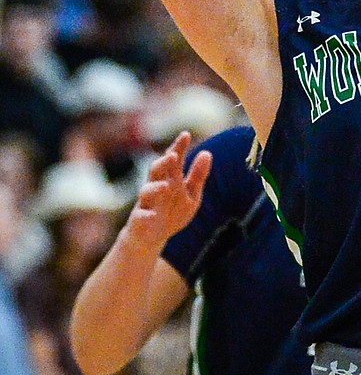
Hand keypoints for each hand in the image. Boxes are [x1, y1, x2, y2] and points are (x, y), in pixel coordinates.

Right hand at [122, 132, 210, 254]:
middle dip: (163, 163)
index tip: (186, 134)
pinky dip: (144, 216)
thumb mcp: (190, 195)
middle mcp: (155, 188)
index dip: (178, 147)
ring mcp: (145, 204)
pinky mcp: (138, 221)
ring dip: (154, 188)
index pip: (172, 160)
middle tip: (173, 156)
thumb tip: (207, 153)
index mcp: (169, 179)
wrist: (150, 239)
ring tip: (165, 186)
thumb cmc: (171, 213)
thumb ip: (198, 176)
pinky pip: (139, 217)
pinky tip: (152, 216)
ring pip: (145, 191)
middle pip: (156, 170)